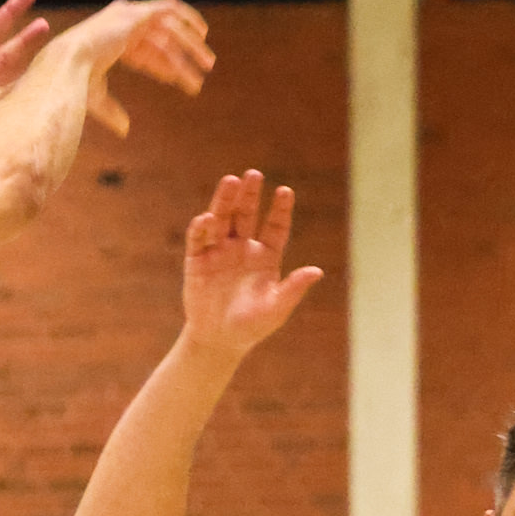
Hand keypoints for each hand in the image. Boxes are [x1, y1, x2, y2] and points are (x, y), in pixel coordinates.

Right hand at [69, 0, 212, 136]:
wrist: (67, 64)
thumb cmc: (73, 83)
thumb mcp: (96, 98)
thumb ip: (111, 109)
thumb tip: (126, 130)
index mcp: (103, 40)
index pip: (139, 48)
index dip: (159, 64)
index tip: (174, 79)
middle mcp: (116, 23)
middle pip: (156, 36)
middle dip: (181, 50)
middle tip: (204, 67)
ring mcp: (126, 15)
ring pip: (167, 26)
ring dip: (190, 43)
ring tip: (208, 63)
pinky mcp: (136, 12)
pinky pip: (168, 13)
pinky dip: (187, 18)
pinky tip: (202, 34)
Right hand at [181, 168, 324, 359]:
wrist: (219, 341)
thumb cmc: (252, 325)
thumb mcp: (276, 308)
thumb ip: (293, 288)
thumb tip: (317, 271)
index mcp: (266, 256)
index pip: (276, 226)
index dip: (280, 209)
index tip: (285, 191)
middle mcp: (243, 248)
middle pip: (247, 215)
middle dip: (250, 195)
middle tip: (254, 174)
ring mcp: (219, 252)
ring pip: (222, 219)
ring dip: (225, 200)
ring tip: (231, 181)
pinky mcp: (197, 261)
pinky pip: (199, 240)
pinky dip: (201, 228)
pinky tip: (206, 217)